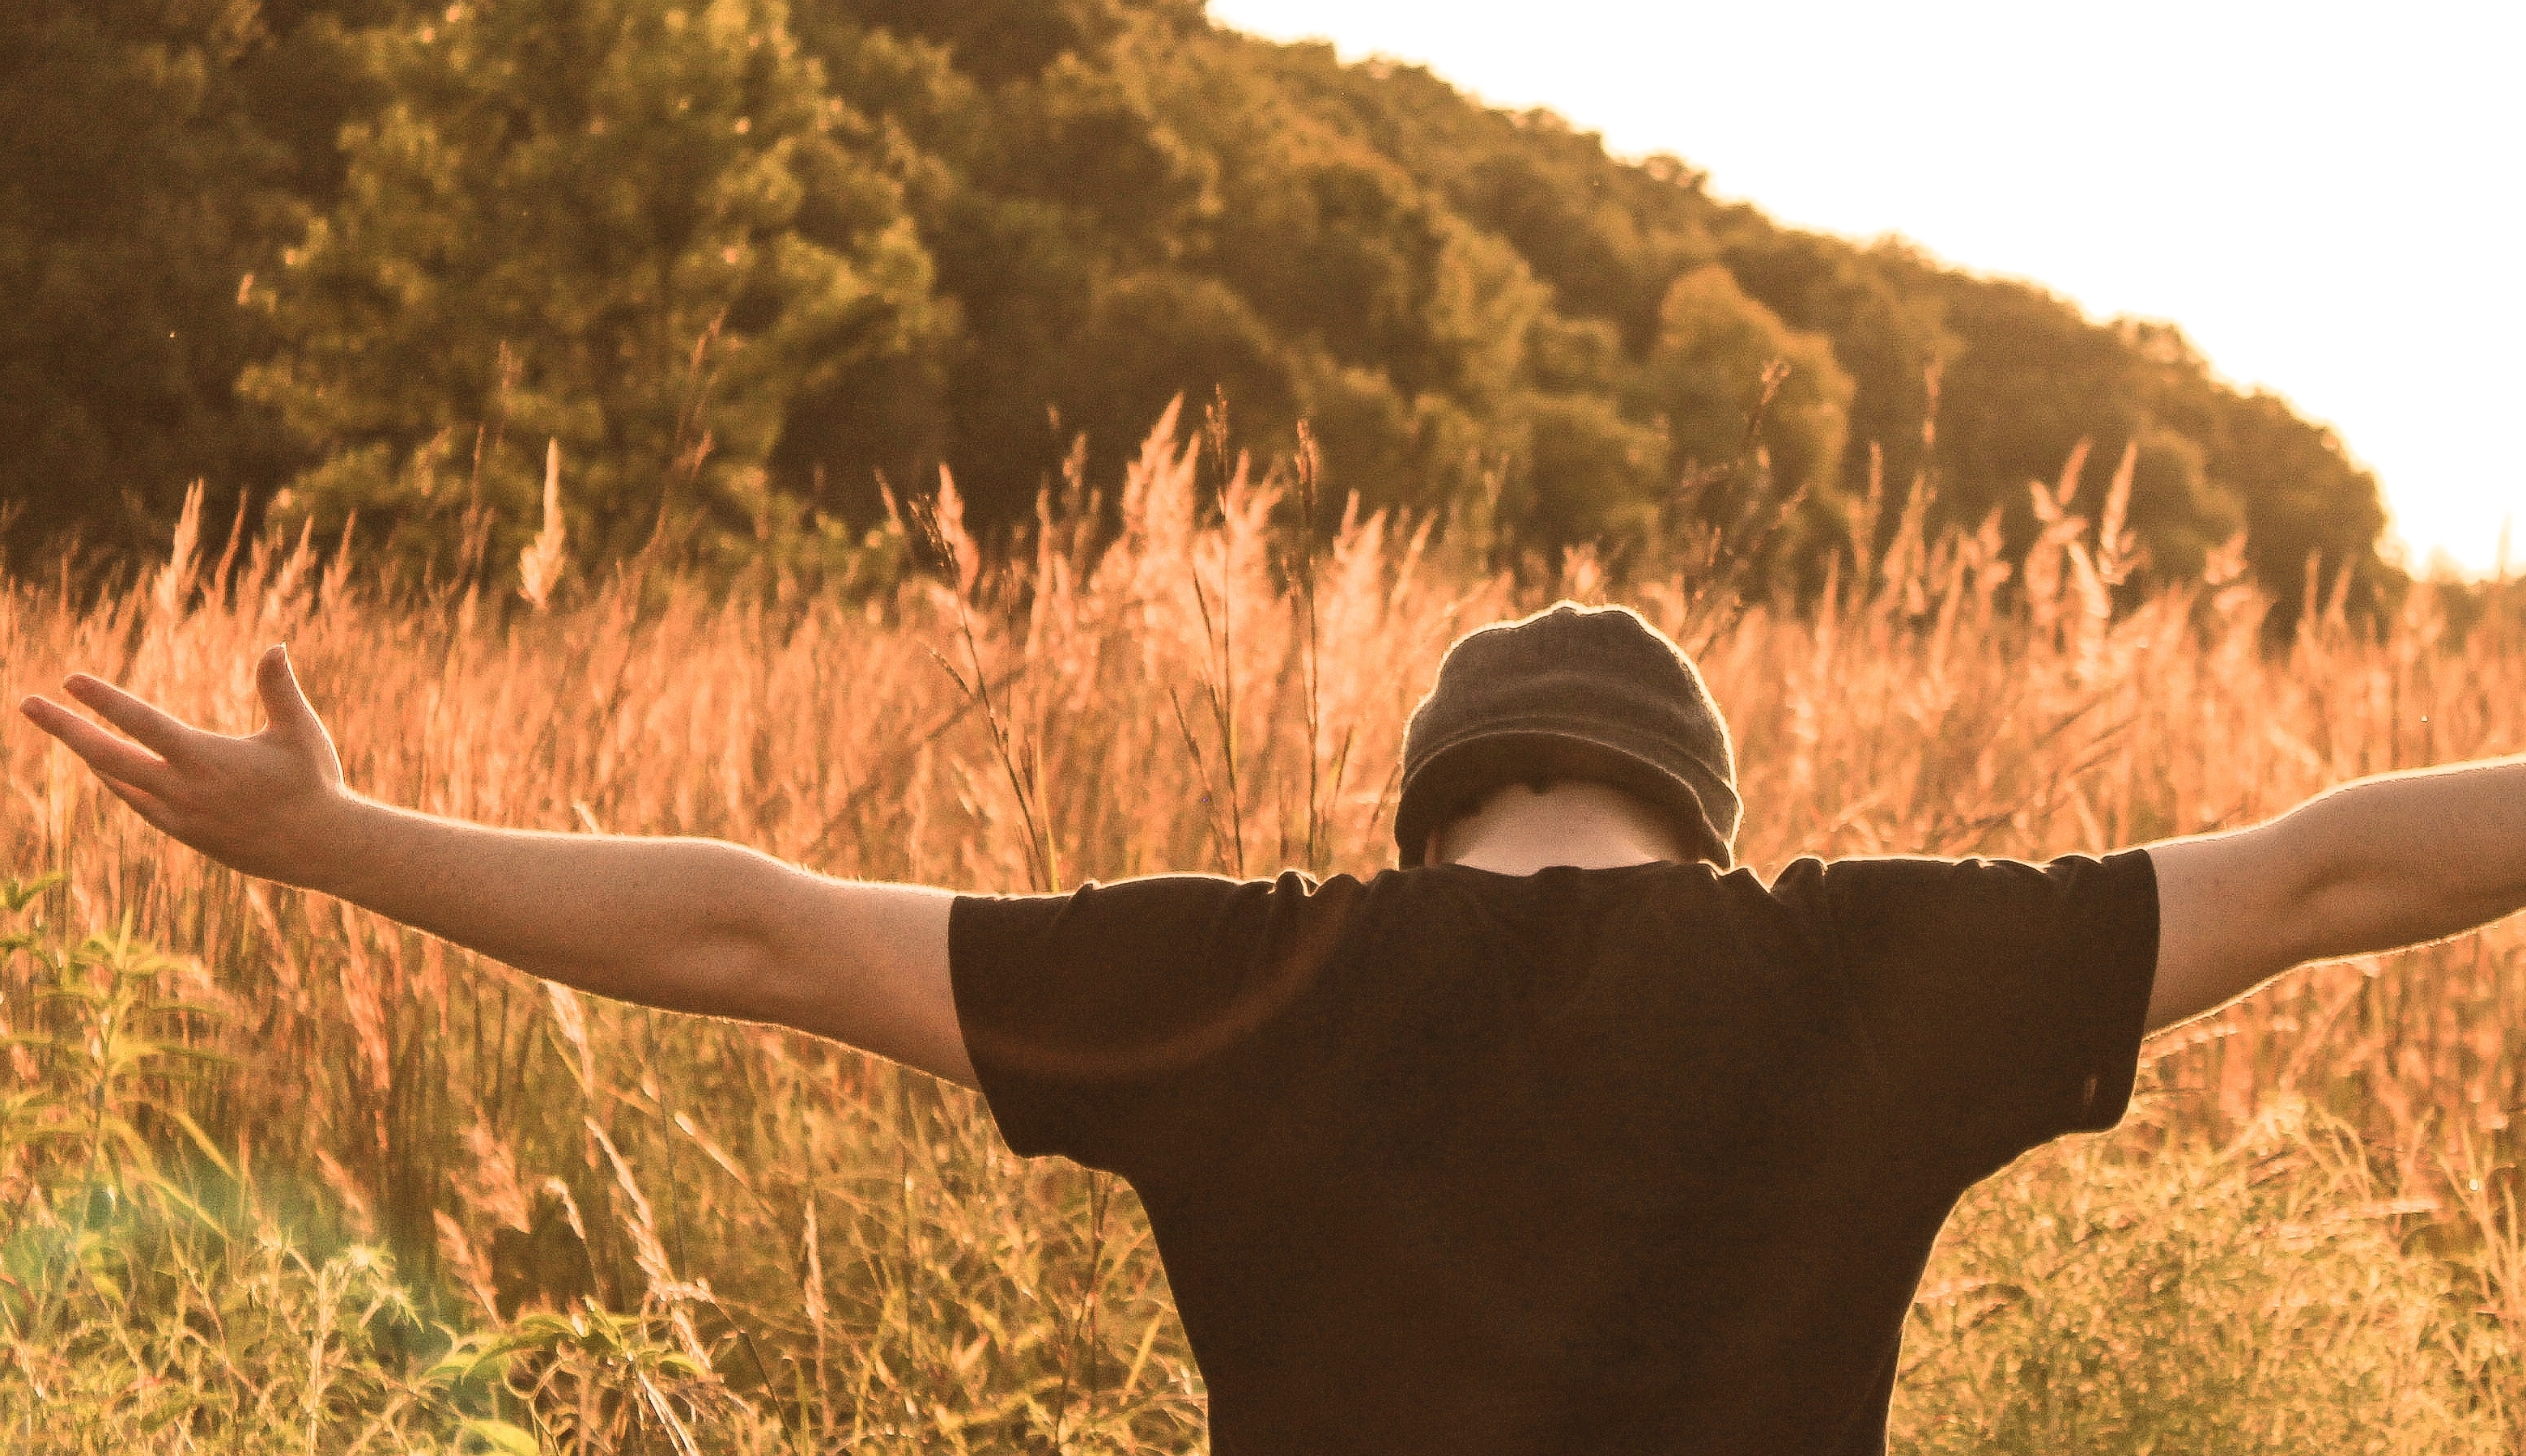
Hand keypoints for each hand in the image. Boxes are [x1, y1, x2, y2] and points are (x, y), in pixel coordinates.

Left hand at [19, 645, 351, 885]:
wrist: (321, 848)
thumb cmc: (315, 782)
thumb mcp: (300, 730)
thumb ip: (279, 688)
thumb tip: (274, 646)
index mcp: (206, 758)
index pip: (141, 722)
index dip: (102, 699)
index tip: (69, 680)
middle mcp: (183, 788)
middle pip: (106, 755)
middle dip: (64, 727)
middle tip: (28, 704)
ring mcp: (179, 815)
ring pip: (116, 780)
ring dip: (88, 753)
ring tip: (66, 731)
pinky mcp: (185, 833)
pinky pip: (137, 803)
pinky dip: (116, 781)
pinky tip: (106, 769)